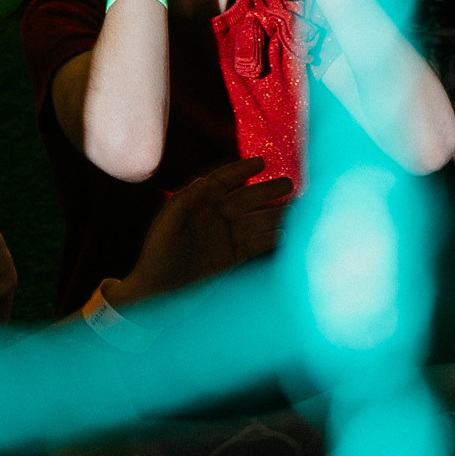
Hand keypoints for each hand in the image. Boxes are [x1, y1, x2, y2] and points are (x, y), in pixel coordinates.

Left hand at [119, 156, 295, 302]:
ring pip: (256, 220)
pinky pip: (256, 244)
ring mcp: (225, 237)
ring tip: (298, 209)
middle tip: (289, 184)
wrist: (156, 293)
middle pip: (246, 199)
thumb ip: (185, 202)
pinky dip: (272, 239)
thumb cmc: (155, 256)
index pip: (222, 181)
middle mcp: (214, 217)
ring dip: (276, 214)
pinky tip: (288, 235)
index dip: (240, 170)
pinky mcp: (231, 258)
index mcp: (197, 204)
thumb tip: (205, 180)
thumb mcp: (166, 227)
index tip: (261, 162)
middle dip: (267, 191)